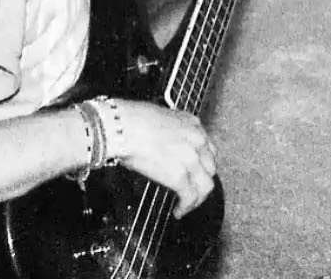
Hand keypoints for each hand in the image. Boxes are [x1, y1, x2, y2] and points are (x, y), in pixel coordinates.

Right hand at [114, 100, 218, 217]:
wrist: (121, 128)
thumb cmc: (129, 121)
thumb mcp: (159, 119)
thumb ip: (170, 133)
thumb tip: (164, 146)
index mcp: (192, 124)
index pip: (207, 148)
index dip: (202, 163)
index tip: (195, 172)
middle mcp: (197, 140)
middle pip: (210, 167)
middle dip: (201, 181)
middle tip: (191, 190)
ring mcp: (190, 158)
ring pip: (206, 185)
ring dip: (197, 198)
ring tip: (187, 206)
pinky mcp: (179, 175)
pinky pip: (190, 196)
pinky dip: (185, 207)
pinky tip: (178, 211)